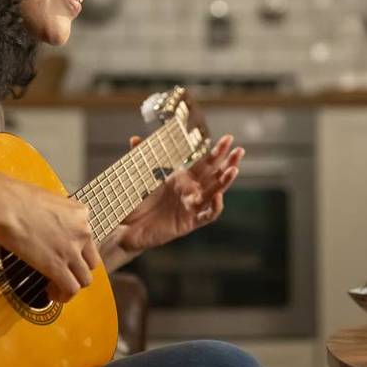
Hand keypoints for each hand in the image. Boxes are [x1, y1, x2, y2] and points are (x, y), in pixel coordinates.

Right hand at [0, 176, 101, 302]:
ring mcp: (72, 250)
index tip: (62, 255)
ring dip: (72, 285)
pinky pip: (71, 288)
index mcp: (81, 213)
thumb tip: (46, 223)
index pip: (87, 239)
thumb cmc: (16, 197)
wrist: (6, 206)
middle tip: (62, 273)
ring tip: (56, 287)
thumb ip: (56, 214)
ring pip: (84, 278)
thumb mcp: (48, 200)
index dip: (76, 251)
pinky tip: (52, 293)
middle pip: (92, 261)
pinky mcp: (58, 266)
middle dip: (78, 270)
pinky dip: (64, 295)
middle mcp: (83, 232)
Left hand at [118, 134, 243, 254]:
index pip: (205, 163)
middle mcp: (191, 191)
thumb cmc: (135, 203)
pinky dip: (214, 207)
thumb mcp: (138, 178)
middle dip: (228, 163)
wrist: (127, 227)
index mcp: (183, 178)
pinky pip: (207, 215)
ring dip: (225, 182)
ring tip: (233, 170)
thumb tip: (135, 139)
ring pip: (215, 193)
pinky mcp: (189, 222)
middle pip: (215, 175)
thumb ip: (139, 157)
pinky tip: (218, 196)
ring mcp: (191, 207)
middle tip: (239, 151)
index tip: (228, 139)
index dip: (217, 151)